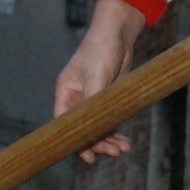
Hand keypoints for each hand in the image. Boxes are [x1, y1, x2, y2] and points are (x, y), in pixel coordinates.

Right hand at [54, 0, 145, 162]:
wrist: (118, 31)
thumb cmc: (101, 49)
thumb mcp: (97, 76)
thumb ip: (93, 101)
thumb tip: (93, 127)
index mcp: (65, 92)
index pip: (65, 124)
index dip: (74, 143)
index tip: (87, 158)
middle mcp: (76, 98)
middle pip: (82, 129)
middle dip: (98, 143)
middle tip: (115, 152)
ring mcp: (91, 99)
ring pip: (96, 127)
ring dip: (108, 139)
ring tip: (124, 148)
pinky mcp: (105, 98)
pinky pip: (107, 120)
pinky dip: (115, 130)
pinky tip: (124, 140)